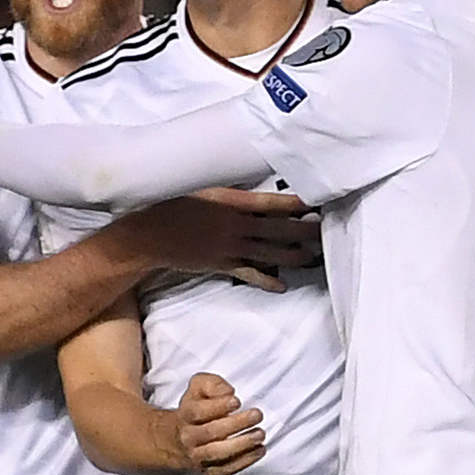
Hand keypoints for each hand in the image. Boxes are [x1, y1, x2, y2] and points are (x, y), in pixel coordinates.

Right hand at [111, 188, 317, 284]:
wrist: (150, 234)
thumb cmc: (173, 205)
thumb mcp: (203, 189)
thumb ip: (229, 193)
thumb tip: (251, 190)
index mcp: (231, 202)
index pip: (273, 203)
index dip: (297, 205)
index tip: (316, 203)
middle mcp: (235, 225)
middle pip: (279, 230)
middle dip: (305, 231)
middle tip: (325, 231)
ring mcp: (230, 247)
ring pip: (270, 253)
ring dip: (293, 256)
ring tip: (312, 257)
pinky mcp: (221, 264)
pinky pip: (249, 274)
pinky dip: (266, 280)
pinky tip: (281, 285)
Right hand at [174, 373, 264, 474]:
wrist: (179, 439)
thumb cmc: (196, 409)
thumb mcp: (199, 387)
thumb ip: (212, 384)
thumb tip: (228, 392)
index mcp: (186, 415)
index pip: (198, 411)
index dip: (218, 406)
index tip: (236, 401)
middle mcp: (188, 437)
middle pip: (210, 432)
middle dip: (236, 424)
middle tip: (256, 415)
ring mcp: (197, 456)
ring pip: (217, 453)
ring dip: (241, 444)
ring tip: (259, 434)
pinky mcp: (209, 471)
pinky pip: (225, 470)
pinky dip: (244, 461)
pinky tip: (258, 450)